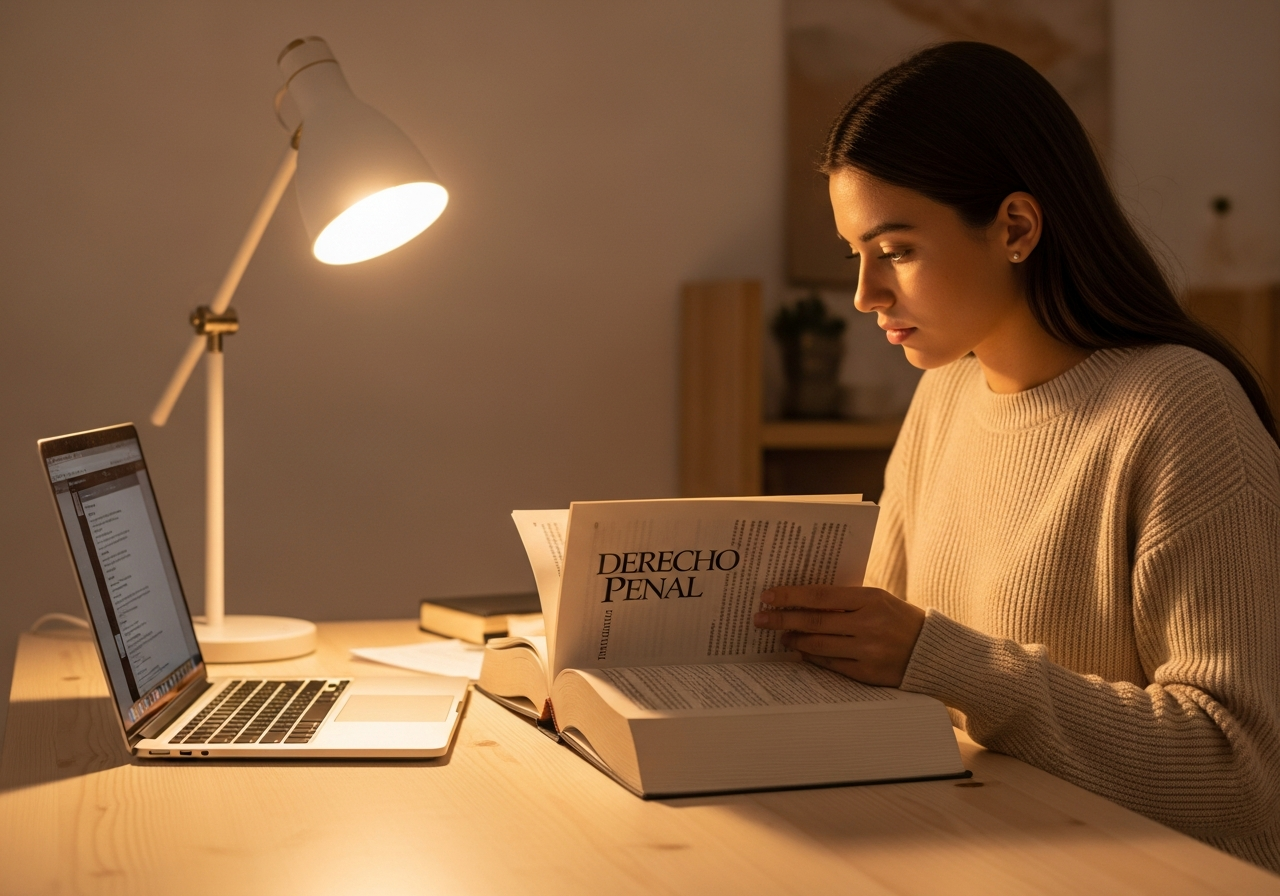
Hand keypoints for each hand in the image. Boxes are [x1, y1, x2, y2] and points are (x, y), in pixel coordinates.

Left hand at [752, 586, 925, 686]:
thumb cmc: (898, 618)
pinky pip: (830, 665)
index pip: (821, 596)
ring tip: (781, 636)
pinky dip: (812, 657)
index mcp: (871, 599)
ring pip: (819, 646)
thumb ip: (844, 600)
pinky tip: (801, 651)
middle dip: (783, 620)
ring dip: (795, 641)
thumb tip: (801, 600)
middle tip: (761, 619)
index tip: (768, 596)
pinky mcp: (868, 674)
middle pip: (815, 622)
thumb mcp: (876, 599)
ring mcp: (868, 652)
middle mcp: (869, 625)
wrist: (932, 650)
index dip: (791, 596)